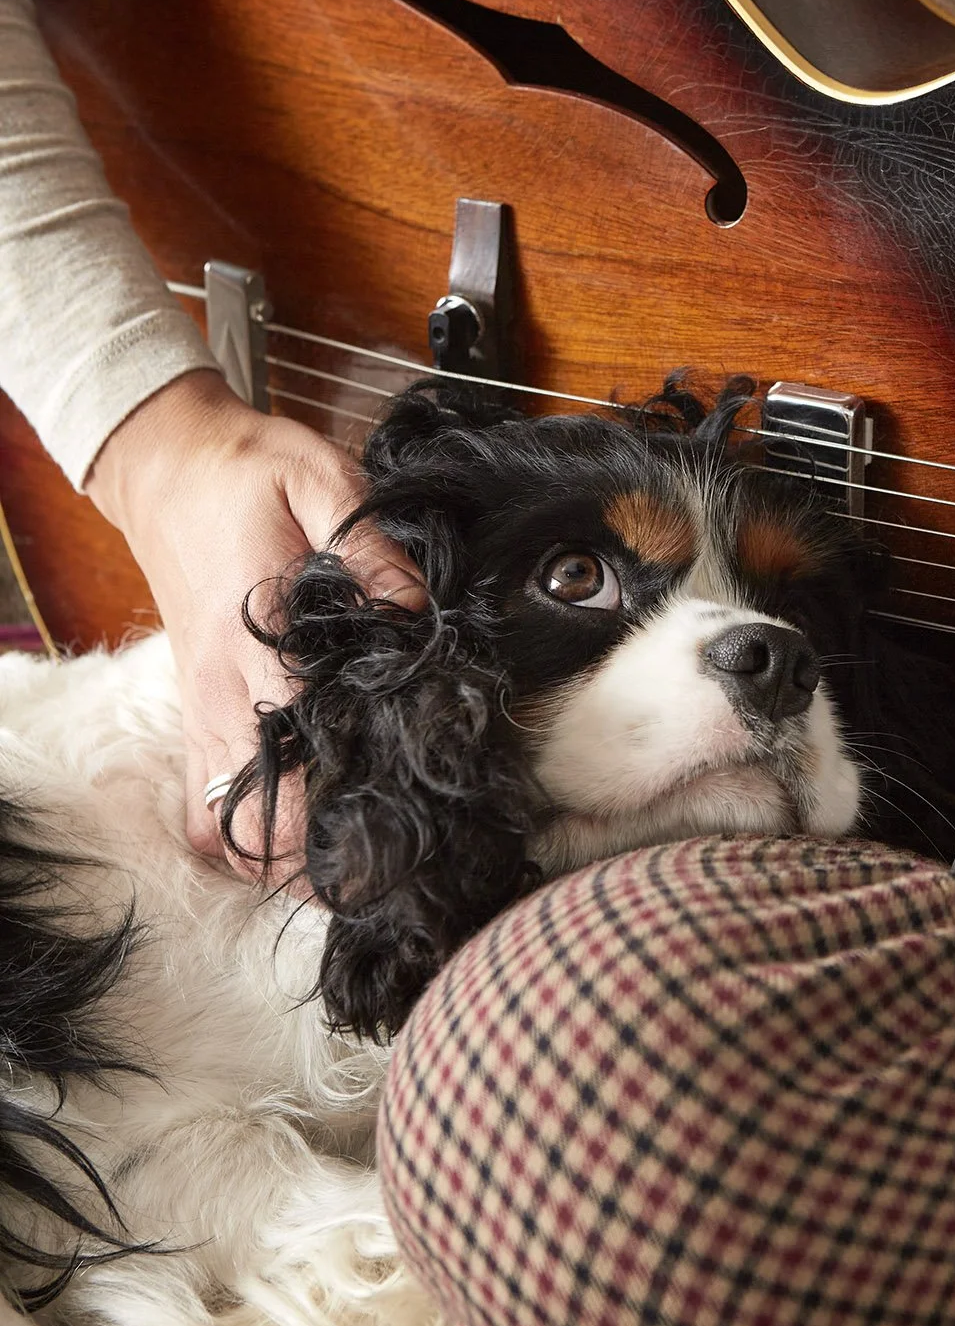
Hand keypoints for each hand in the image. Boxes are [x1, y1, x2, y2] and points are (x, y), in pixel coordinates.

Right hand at [86, 370, 423, 868]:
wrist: (165, 463)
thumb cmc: (249, 472)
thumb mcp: (320, 479)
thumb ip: (373, 546)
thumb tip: (418, 611)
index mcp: (258, 637)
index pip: (295, 747)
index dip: (346, 798)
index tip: (401, 820)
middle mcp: (221, 689)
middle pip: (256, 817)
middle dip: (316, 856)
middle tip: (385, 862)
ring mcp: (200, 709)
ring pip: (223, 828)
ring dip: (277, 856)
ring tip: (340, 858)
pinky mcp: (193, 713)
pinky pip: (203, 807)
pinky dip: (241, 834)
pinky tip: (291, 828)